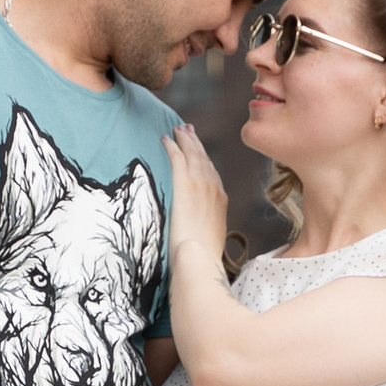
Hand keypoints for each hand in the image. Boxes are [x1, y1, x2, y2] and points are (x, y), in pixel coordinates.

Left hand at [167, 122, 227, 263]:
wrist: (199, 257)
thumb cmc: (203, 256)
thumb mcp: (210, 239)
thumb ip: (206, 227)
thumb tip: (199, 231)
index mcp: (221, 199)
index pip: (211, 171)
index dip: (204, 157)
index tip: (198, 148)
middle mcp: (213, 187)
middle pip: (203, 157)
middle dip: (194, 142)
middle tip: (186, 129)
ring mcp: (200, 184)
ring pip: (191, 153)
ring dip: (184, 139)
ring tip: (177, 129)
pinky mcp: (185, 185)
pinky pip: (177, 158)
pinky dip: (171, 146)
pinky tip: (165, 139)